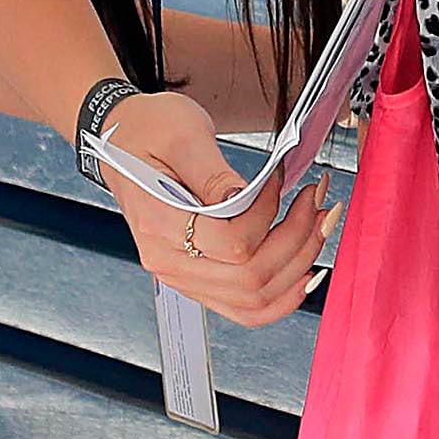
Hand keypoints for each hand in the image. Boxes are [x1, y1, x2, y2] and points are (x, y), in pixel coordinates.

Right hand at [93, 87, 332, 327]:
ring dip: (297, 265)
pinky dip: (281, 296)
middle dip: (297, 239)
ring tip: (317, 226)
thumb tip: (252, 199)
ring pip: (253, 300)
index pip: (231, 244)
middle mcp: (167, 261)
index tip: (282, 179)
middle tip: (316, 200)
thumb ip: (216, 174)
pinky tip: (304, 271)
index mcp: (158, 224)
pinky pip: (244, 307)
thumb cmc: (146, 130)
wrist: (121, 140)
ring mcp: (182, 275)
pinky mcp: (197, 276)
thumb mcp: (183, 135)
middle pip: (249, 278)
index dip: (269, 214)